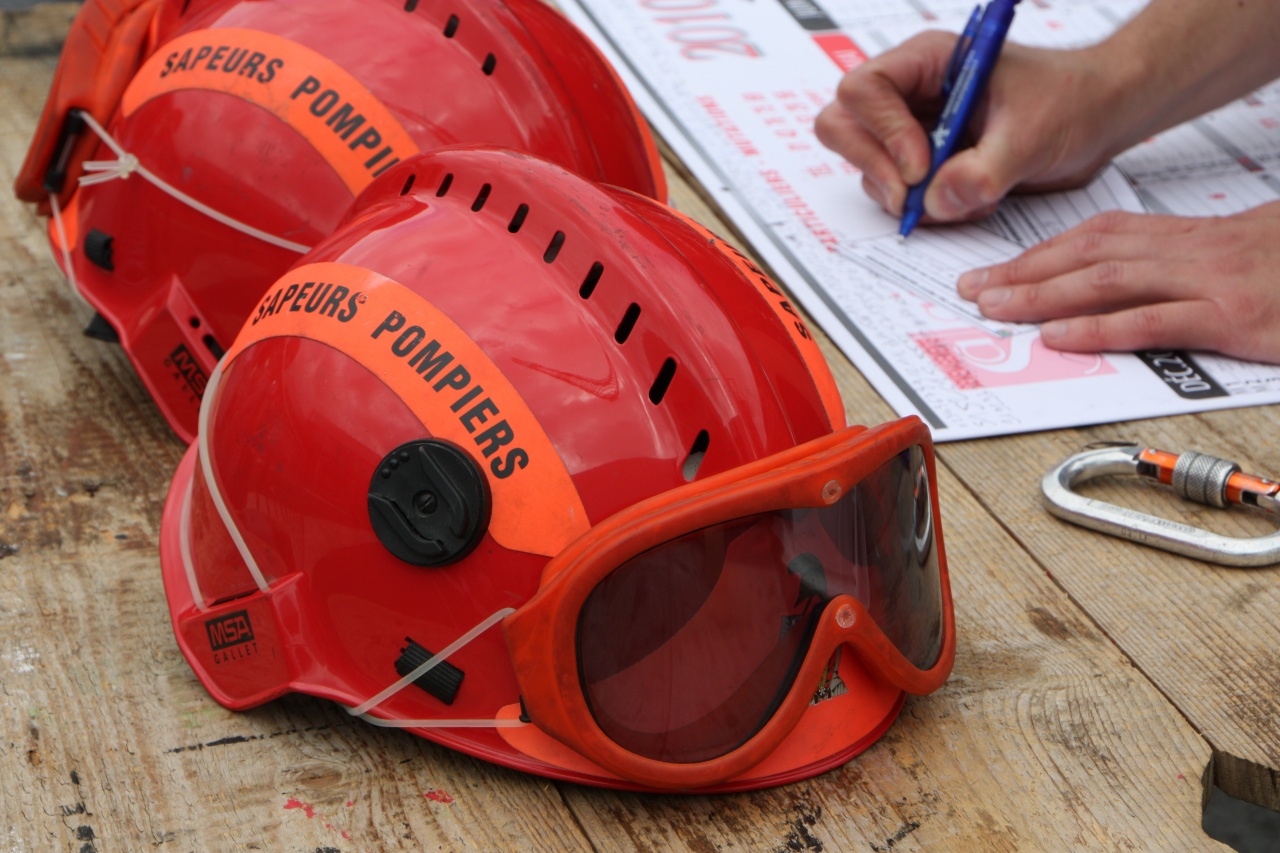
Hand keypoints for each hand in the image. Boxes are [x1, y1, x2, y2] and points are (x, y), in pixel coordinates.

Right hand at [815, 32, 1127, 222]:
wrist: (1100, 119)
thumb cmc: (1073, 101)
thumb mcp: (1033, 134)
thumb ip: (984, 170)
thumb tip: (937, 200)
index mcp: (929, 62)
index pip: (865, 89)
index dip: (883, 130)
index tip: (920, 165)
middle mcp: (910, 94)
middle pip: (843, 125)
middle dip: (874, 166)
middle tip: (910, 198)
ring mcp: (912, 131)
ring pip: (866, 166)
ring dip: (903, 196)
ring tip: (961, 198)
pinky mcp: (924, 167)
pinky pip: (896, 194)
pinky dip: (925, 210)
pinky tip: (969, 202)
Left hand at [956, 202, 1279, 363]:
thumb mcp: (1241, 258)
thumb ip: (1186, 271)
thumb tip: (1130, 290)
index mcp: (1192, 237)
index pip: (1101, 236)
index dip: (1043, 252)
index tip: (1000, 267)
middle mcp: (1194, 251)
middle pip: (1091, 254)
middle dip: (1025, 272)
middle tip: (974, 288)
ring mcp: (1213, 281)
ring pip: (1109, 281)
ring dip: (1044, 295)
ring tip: (997, 309)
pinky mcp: (1234, 315)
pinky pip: (1153, 320)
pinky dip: (1100, 328)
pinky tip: (1060, 337)